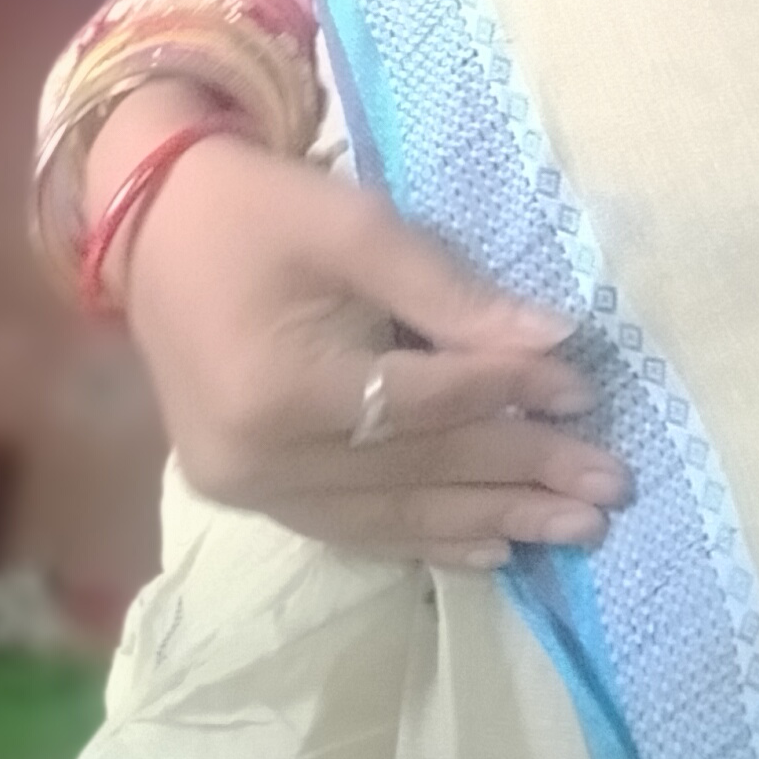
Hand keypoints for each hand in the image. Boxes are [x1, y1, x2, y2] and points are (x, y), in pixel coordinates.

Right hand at [102, 92, 630, 570]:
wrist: (148, 225)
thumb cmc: (258, 209)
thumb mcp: (354, 224)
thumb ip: (449, 293)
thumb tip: (555, 340)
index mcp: (282, 389)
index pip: (427, 404)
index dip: (513, 396)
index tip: (589, 396)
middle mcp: (261, 459)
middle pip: (419, 469)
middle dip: (522, 475)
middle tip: (610, 490)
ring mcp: (249, 489)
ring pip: (393, 513)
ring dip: (491, 521)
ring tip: (574, 531)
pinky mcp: (245, 494)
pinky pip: (352, 528)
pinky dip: (426, 537)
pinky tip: (490, 549)